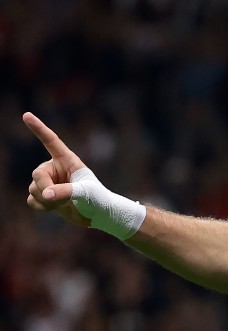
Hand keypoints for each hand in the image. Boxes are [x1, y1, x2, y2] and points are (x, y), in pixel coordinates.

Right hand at [23, 112, 90, 227]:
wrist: (97, 216)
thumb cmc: (97, 199)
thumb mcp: (85, 192)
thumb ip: (65, 191)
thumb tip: (45, 194)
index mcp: (67, 160)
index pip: (51, 141)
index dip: (39, 128)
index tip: (27, 115)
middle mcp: (55, 169)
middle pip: (37, 174)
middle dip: (45, 188)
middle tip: (57, 199)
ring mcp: (48, 183)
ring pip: (33, 189)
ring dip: (47, 200)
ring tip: (65, 203)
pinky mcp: (44, 197)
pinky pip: (31, 200)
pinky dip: (42, 207)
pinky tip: (54, 208)